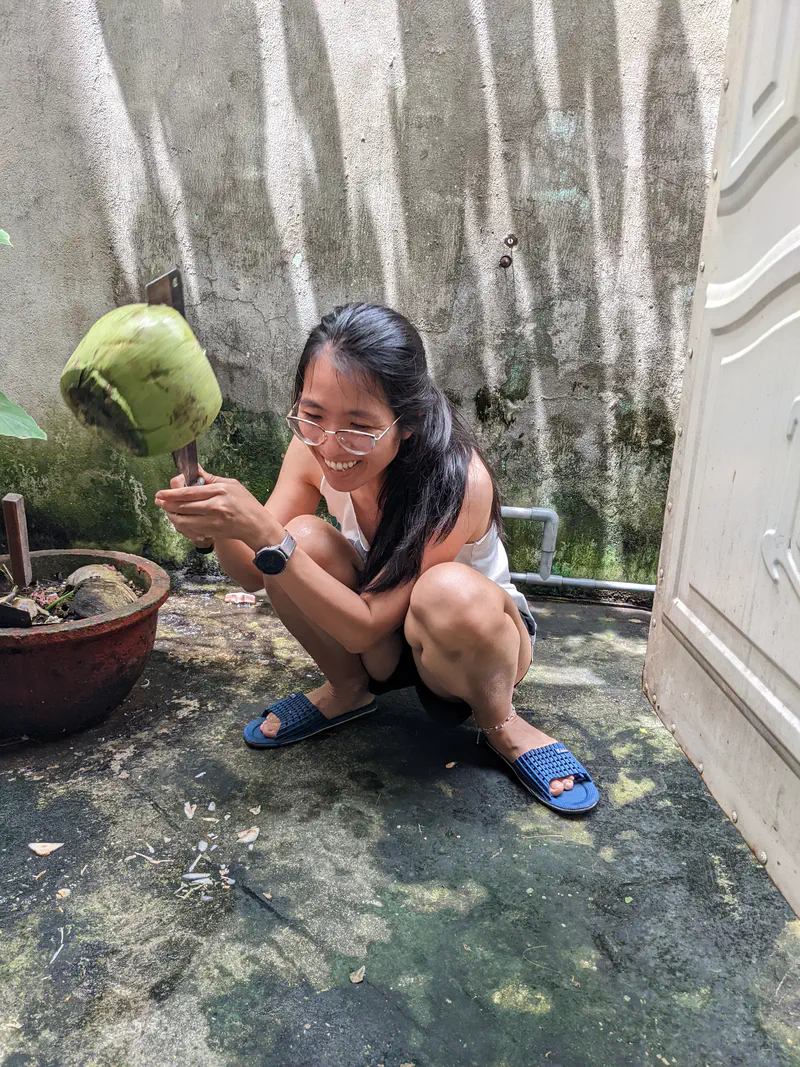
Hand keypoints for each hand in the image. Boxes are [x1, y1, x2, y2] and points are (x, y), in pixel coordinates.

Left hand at [155, 465, 281, 549]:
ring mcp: (214, 520)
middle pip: (183, 506)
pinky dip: (182, 526)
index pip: (189, 491)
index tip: (161, 493)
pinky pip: (191, 529)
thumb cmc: (246, 503)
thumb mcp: (232, 484)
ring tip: (168, 511)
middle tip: (158, 501)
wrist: (257, 526)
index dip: (171, 493)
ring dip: (172, 516)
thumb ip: (211, 478)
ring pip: (184, 520)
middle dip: (167, 504)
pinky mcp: (213, 531)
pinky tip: (180, 521)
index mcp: (219, 490)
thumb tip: (194, 471)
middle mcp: (216, 505)